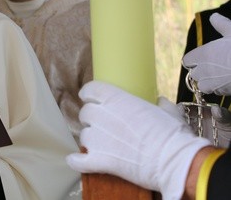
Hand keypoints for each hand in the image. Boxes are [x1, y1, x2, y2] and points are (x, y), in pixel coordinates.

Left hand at [66, 81, 210, 199]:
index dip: (89, 95)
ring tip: (102, 145)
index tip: (91, 99)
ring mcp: (100, 138)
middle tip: (103, 126)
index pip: (91, 90)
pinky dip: (76, 161)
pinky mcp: (101, 160)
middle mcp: (103, 116)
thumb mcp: (169, 113)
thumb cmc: (174, 135)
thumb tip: (161, 102)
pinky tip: (76, 160)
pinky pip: (79, 160)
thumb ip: (161, 106)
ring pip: (83, 136)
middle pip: (85, 113)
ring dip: (90, 140)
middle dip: (92, 119)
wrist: (175, 161)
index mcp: (118, 99)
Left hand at [183, 13, 230, 94]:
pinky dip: (220, 89)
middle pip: (194, 74)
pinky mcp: (222, 92)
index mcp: (203, 54)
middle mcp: (203, 69)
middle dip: (201, 72)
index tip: (202, 59)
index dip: (194, 60)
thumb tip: (214, 17)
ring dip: (209, 82)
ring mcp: (212, 82)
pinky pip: (216, 92)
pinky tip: (229, 81)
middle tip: (215, 66)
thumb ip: (221, 24)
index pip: (187, 60)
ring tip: (221, 75)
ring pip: (203, 85)